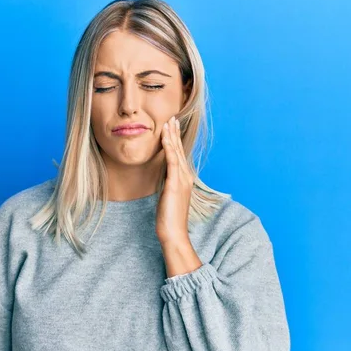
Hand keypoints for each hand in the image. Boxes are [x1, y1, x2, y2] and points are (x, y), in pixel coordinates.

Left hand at [155, 115, 193, 246]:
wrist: (174, 232)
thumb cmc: (169, 218)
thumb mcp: (168, 196)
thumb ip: (168, 184)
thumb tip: (164, 176)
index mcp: (184, 179)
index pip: (179, 155)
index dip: (175, 140)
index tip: (172, 127)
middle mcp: (185, 177)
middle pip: (179, 150)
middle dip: (175, 133)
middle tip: (172, 118)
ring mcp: (181, 180)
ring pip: (176, 153)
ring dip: (172, 136)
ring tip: (169, 123)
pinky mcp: (175, 184)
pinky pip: (172, 162)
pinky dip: (169, 149)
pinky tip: (166, 139)